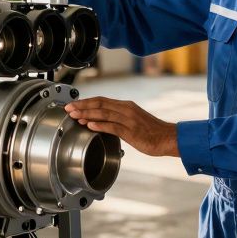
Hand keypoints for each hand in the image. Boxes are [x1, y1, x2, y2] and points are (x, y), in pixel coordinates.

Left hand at [64, 97, 178, 157]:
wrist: (168, 137)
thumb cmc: (152, 131)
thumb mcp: (133, 120)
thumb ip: (118, 118)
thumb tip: (101, 121)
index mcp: (126, 106)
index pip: (101, 100)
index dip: (86, 101)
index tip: (73, 104)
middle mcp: (126, 109)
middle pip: (100, 104)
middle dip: (82, 106)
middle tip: (68, 108)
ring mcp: (128, 119)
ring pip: (104, 114)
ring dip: (87, 114)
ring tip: (75, 116)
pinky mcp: (131, 131)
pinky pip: (113, 126)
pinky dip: (100, 125)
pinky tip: (90, 125)